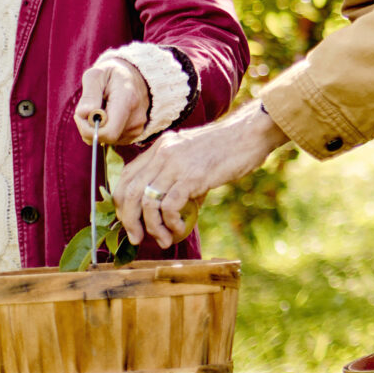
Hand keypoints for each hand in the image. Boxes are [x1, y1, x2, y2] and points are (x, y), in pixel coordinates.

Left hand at [73, 59, 151, 145]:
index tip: (81, 114)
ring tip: (100, 109)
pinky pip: (112, 140)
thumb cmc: (111, 74)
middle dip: (89, 127)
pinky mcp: (136, 134)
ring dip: (96, 128)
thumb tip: (84, 113)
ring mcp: (138, 128)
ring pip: (107, 140)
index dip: (88, 129)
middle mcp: (136, 118)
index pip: (108, 131)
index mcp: (127, 100)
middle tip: (87, 109)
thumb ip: (89, 94)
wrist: (134, 76)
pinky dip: (104, 130)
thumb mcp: (96, 75)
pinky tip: (108, 115)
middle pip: (105, 137)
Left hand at [108, 103, 287, 247]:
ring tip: (164, 239)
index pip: (127, 177)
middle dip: (129, 221)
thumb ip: (179, 178)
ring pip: (146, 201)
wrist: (251, 133)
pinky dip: (170, 223)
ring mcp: (176, 164)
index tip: (131, 222)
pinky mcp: (193, 176)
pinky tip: (180, 228)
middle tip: (137, 238)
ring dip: (152, 227)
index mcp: (160, 147)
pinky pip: (169, 206)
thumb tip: (172, 210)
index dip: (122, 204)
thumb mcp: (194, 157)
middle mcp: (162, 153)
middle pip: (129, 191)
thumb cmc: (229, 147)